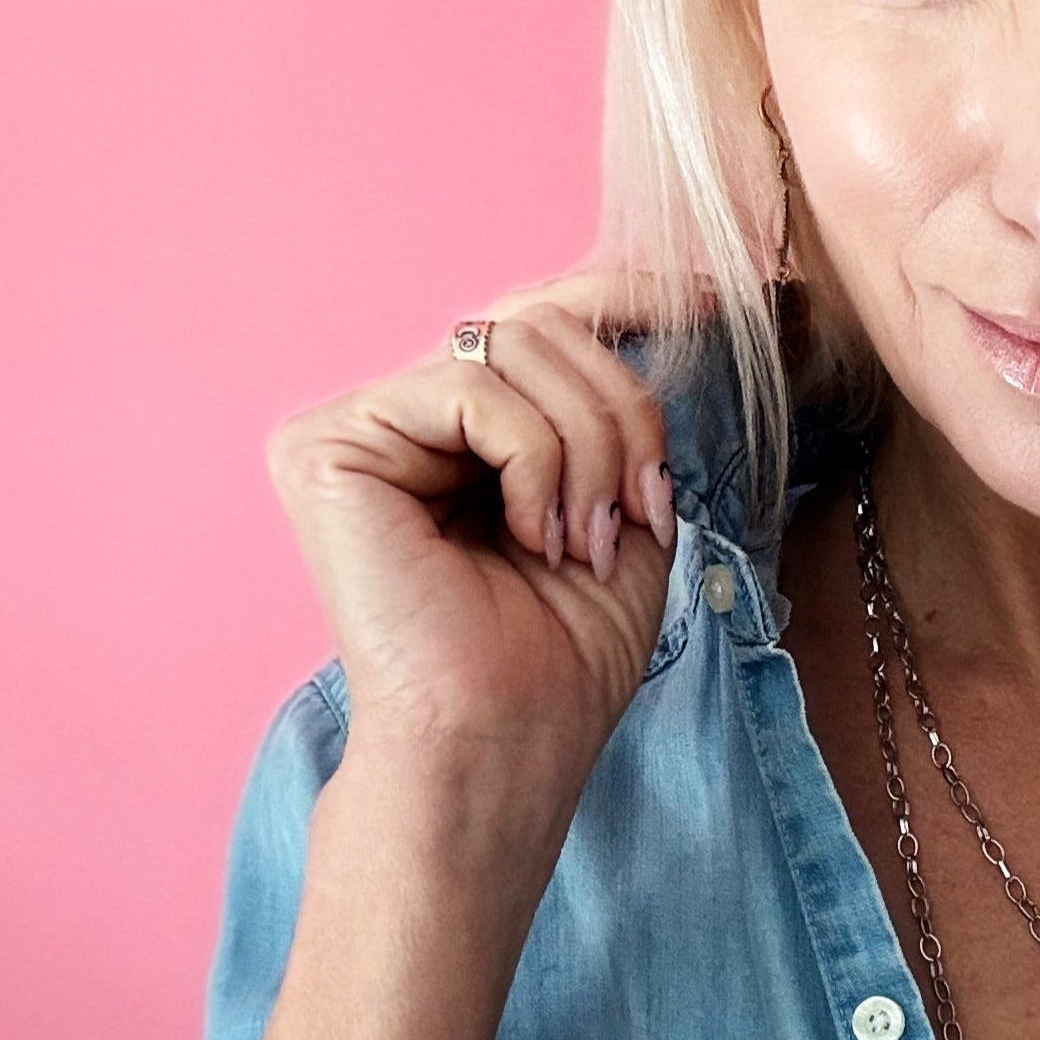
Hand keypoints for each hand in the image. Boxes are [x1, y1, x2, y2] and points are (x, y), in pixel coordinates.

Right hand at [266, 273, 691, 792]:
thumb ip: (622, 423)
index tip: (714, 299)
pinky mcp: (325, 444)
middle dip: (622, 414)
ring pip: (515, 344)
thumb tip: (662, 323)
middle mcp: (404, 418)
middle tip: (636, 513)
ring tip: (581, 543)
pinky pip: (470, 387)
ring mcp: (360, 426)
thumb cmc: (559, 662)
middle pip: (541, 323)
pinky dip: (534, 463)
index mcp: (467, 435)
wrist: (503, 745)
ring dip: (588, 448)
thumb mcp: (623, 519)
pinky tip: (529, 537)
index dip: (626, 294)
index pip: (542, 322)